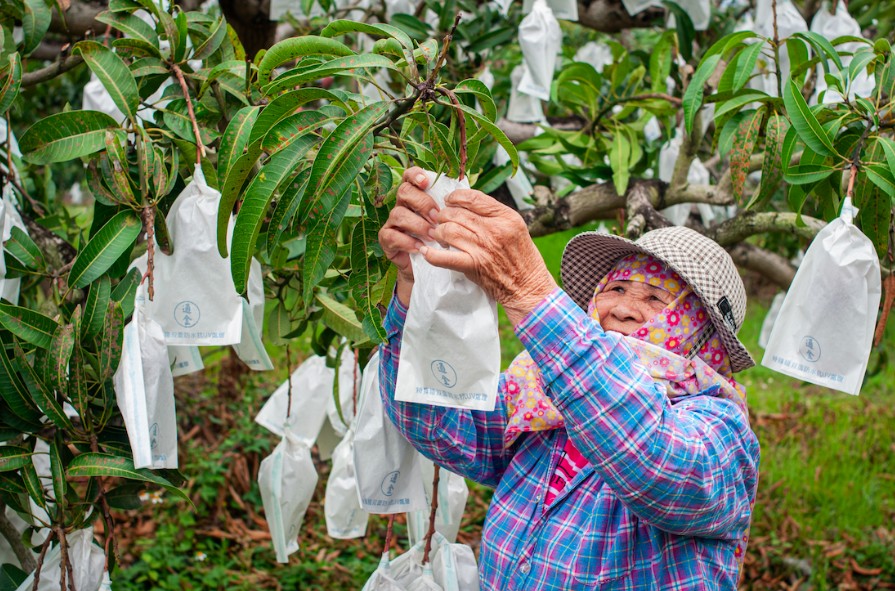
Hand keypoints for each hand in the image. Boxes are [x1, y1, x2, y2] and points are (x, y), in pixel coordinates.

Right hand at [378, 167, 439, 306]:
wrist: (426, 265)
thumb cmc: (438, 239)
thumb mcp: (446, 222)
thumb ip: (450, 208)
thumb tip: (466, 193)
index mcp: (416, 196)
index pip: (410, 176)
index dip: (416, 175)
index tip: (426, 182)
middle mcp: (402, 205)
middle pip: (404, 191)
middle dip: (422, 203)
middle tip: (436, 217)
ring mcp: (392, 222)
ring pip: (398, 213)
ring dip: (417, 224)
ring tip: (432, 235)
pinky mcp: (386, 238)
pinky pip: (391, 235)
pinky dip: (407, 241)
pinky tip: (420, 248)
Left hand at [424, 189, 557, 325]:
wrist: (527, 287)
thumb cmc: (521, 257)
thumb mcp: (515, 227)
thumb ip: (493, 214)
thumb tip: (466, 203)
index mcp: (506, 217)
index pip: (473, 198)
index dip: (455, 197)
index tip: (449, 201)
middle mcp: (494, 230)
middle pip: (457, 213)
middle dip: (444, 216)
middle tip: (442, 222)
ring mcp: (483, 248)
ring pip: (448, 230)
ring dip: (439, 233)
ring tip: (441, 237)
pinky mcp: (473, 266)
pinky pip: (445, 257)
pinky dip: (432, 255)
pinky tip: (426, 252)